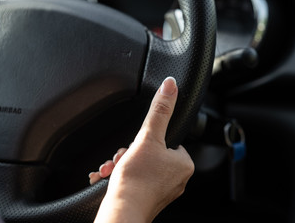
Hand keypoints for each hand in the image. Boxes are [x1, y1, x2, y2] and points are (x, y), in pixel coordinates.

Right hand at [94, 77, 194, 222]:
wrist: (121, 212)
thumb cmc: (136, 180)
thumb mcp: (147, 137)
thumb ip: (160, 110)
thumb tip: (170, 85)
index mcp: (183, 164)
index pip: (167, 139)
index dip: (148, 138)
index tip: (137, 144)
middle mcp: (177, 178)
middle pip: (151, 152)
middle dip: (130, 152)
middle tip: (122, 158)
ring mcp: (163, 190)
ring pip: (141, 166)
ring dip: (123, 163)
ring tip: (114, 169)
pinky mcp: (149, 199)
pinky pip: (136, 179)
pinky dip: (122, 176)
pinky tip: (111, 177)